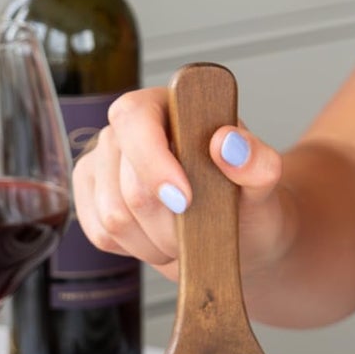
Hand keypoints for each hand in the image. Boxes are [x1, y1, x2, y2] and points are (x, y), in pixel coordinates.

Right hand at [74, 88, 294, 281]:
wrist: (238, 233)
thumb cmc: (247, 201)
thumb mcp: (264, 183)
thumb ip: (257, 161)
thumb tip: (228, 144)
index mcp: (171, 104)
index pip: (135, 118)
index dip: (153, 161)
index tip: (185, 199)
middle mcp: (130, 127)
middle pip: (128, 183)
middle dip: (169, 222)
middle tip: (200, 228)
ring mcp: (104, 161)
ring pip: (113, 216)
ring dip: (154, 241)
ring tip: (184, 236)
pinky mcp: (91, 196)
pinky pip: (101, 233)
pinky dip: (136, 249)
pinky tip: (159, 239)